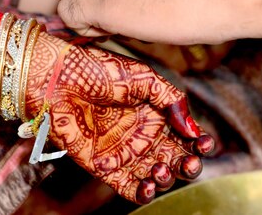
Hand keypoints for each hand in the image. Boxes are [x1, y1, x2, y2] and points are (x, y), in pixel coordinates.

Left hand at [25, 33, 213, 203]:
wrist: (57, 78)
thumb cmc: (98, 70)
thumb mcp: (144, 77)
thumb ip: (171, 99)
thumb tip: (192, 128)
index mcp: (156, 113)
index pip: (185, 135)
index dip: (199, 143)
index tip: (205, 143)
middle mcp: (143, 135)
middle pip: (175, 159)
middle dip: (187, 164)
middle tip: (189, 162)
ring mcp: (124, 152)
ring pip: (156, 176)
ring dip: (166, 179)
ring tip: (161, 169)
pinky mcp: (103, 167)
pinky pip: (128, 187)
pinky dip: (142, 192)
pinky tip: (149, 185)